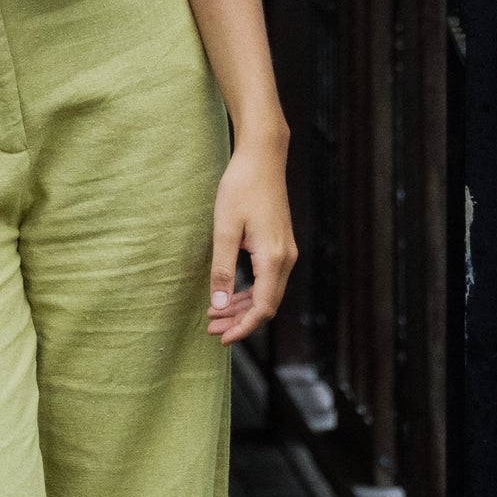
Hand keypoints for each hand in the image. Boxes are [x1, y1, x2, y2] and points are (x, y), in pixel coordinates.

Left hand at [207, 135, 295, 342]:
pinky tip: (228, 295)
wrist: (262, 158)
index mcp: (273, 258)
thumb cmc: (241, 187)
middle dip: (239, 321)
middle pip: (266, 305)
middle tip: (210, 328)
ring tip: (214, 316)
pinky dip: (249, 292)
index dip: (242, 328)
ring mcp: (286, 252)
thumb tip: (219, 306)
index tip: (221, 338)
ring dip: (242, 308)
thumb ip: (222, 269)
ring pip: (267, 293)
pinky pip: (268, 279)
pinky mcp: (280, 245)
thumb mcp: (224, 228)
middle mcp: (285, 258)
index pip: (263, 308)